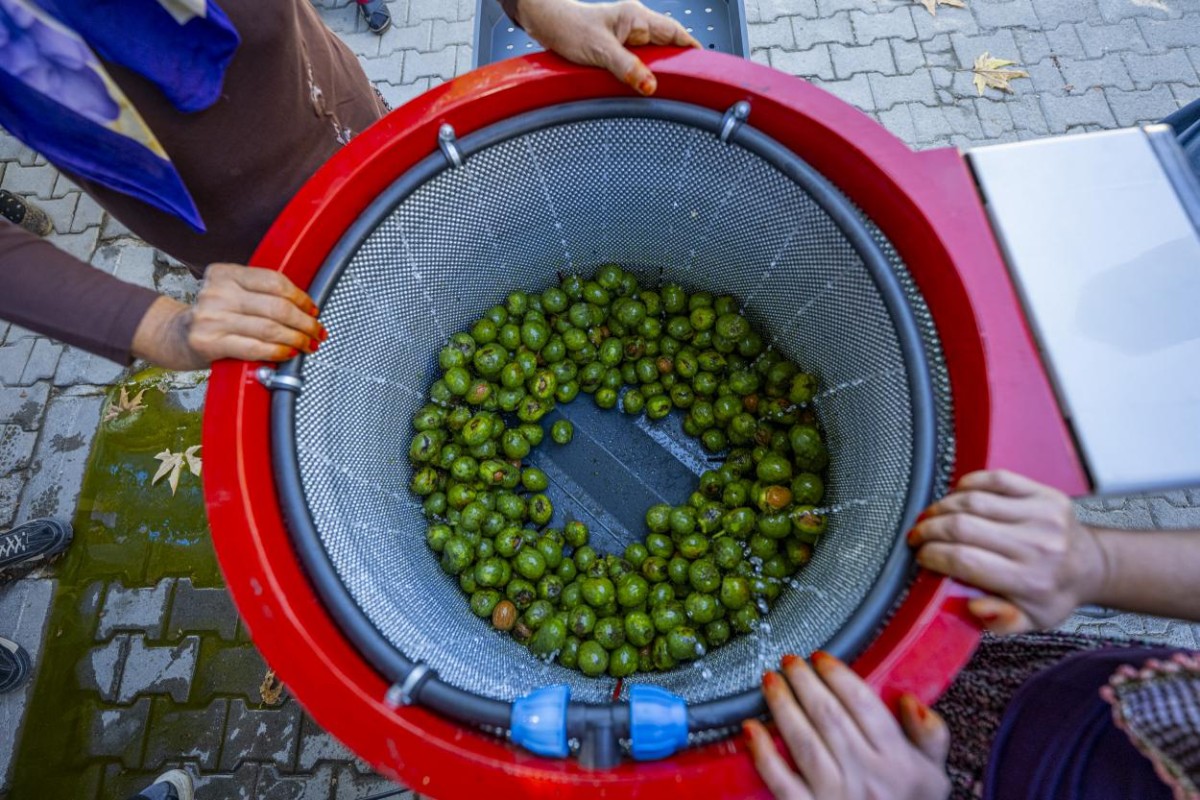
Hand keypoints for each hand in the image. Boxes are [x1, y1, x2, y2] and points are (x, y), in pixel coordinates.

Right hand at [132, 263, 324, 369]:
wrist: (175, 336)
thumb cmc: (214, 316)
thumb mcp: (232, 294)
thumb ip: (260, 295)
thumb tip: (306, 309)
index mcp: (226, 273)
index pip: (274, 281)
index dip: (301, 297)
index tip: (313, 310)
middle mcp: (217, 292)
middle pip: (277, 307)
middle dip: (305, 322)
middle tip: (317, 332)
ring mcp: (211, 317)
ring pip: (269, 328)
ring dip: (296, 340)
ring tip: (308, 345)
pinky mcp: (208, 342)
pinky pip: (254, 347)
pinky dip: (277, 352)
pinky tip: (288, 353)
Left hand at [516, 0, 700, 95]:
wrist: (545, 23)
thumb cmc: (568, 27)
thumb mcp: (599, 51)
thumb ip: (626, 68)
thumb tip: (650, 86)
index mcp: (636, 18)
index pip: (675, 33)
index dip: (691, 49)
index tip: (704, 66)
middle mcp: (634, 24)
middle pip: (666, 46)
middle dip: (674, 65)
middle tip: (683, 87)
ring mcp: (626, 36)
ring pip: (651, 56)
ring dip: (655, 72)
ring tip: (661, 90)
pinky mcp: (616, 47)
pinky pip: (636, 62)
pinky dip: (640, 74)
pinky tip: (639, 85)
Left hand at [746, 652, 949, 799]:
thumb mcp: (934, 775)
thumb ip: (930, 735)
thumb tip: (909, 701)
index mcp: (897, 760)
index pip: (864, 705)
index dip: (838, 675)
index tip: (821, 658)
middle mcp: (866, 775)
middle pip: (828, 716)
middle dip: (804, 682)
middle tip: (790, 661)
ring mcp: (835, 795)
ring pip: (803, 741)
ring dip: (782, 706)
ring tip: (770, 681)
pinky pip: (780, 780)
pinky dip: (763, 753)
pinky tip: (750, 728)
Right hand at [910, 470, 1107, 632]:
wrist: (1092, 566)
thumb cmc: (1053, 593)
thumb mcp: (1030, 621)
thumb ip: (999, 621)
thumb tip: (974, 606)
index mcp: (1029, 581)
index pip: (964, 560)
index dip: (932, 555)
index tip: (921, 556)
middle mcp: (1037, 545)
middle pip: (962, 526)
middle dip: (929, 529)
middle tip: (917, 535)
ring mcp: (1042, 515)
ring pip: (973, 500)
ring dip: (942, 506)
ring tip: (931, 516)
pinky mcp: (1045, 493)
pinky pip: (996, 479)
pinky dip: (968, 484)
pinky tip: (956, 496)